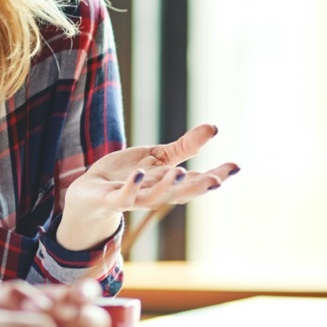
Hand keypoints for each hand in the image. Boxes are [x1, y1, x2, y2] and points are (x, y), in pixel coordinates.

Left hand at [59, 123, 239, 249]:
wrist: (90, 192)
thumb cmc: (128, 174)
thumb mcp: (159, 157)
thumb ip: (185, 147)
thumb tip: (214, 128)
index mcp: (169, 183)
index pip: (197, 181)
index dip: (216, 176)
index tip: (235, 167)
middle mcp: (155, 193)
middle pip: (180, 194)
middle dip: (198, 188)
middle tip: (217, 180)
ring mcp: (133, 198)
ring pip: (154, 198)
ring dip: (167, 188)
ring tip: (181, 173)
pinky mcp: (112, 198)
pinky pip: (123, 197)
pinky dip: (132, 187)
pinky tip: (139, 173)